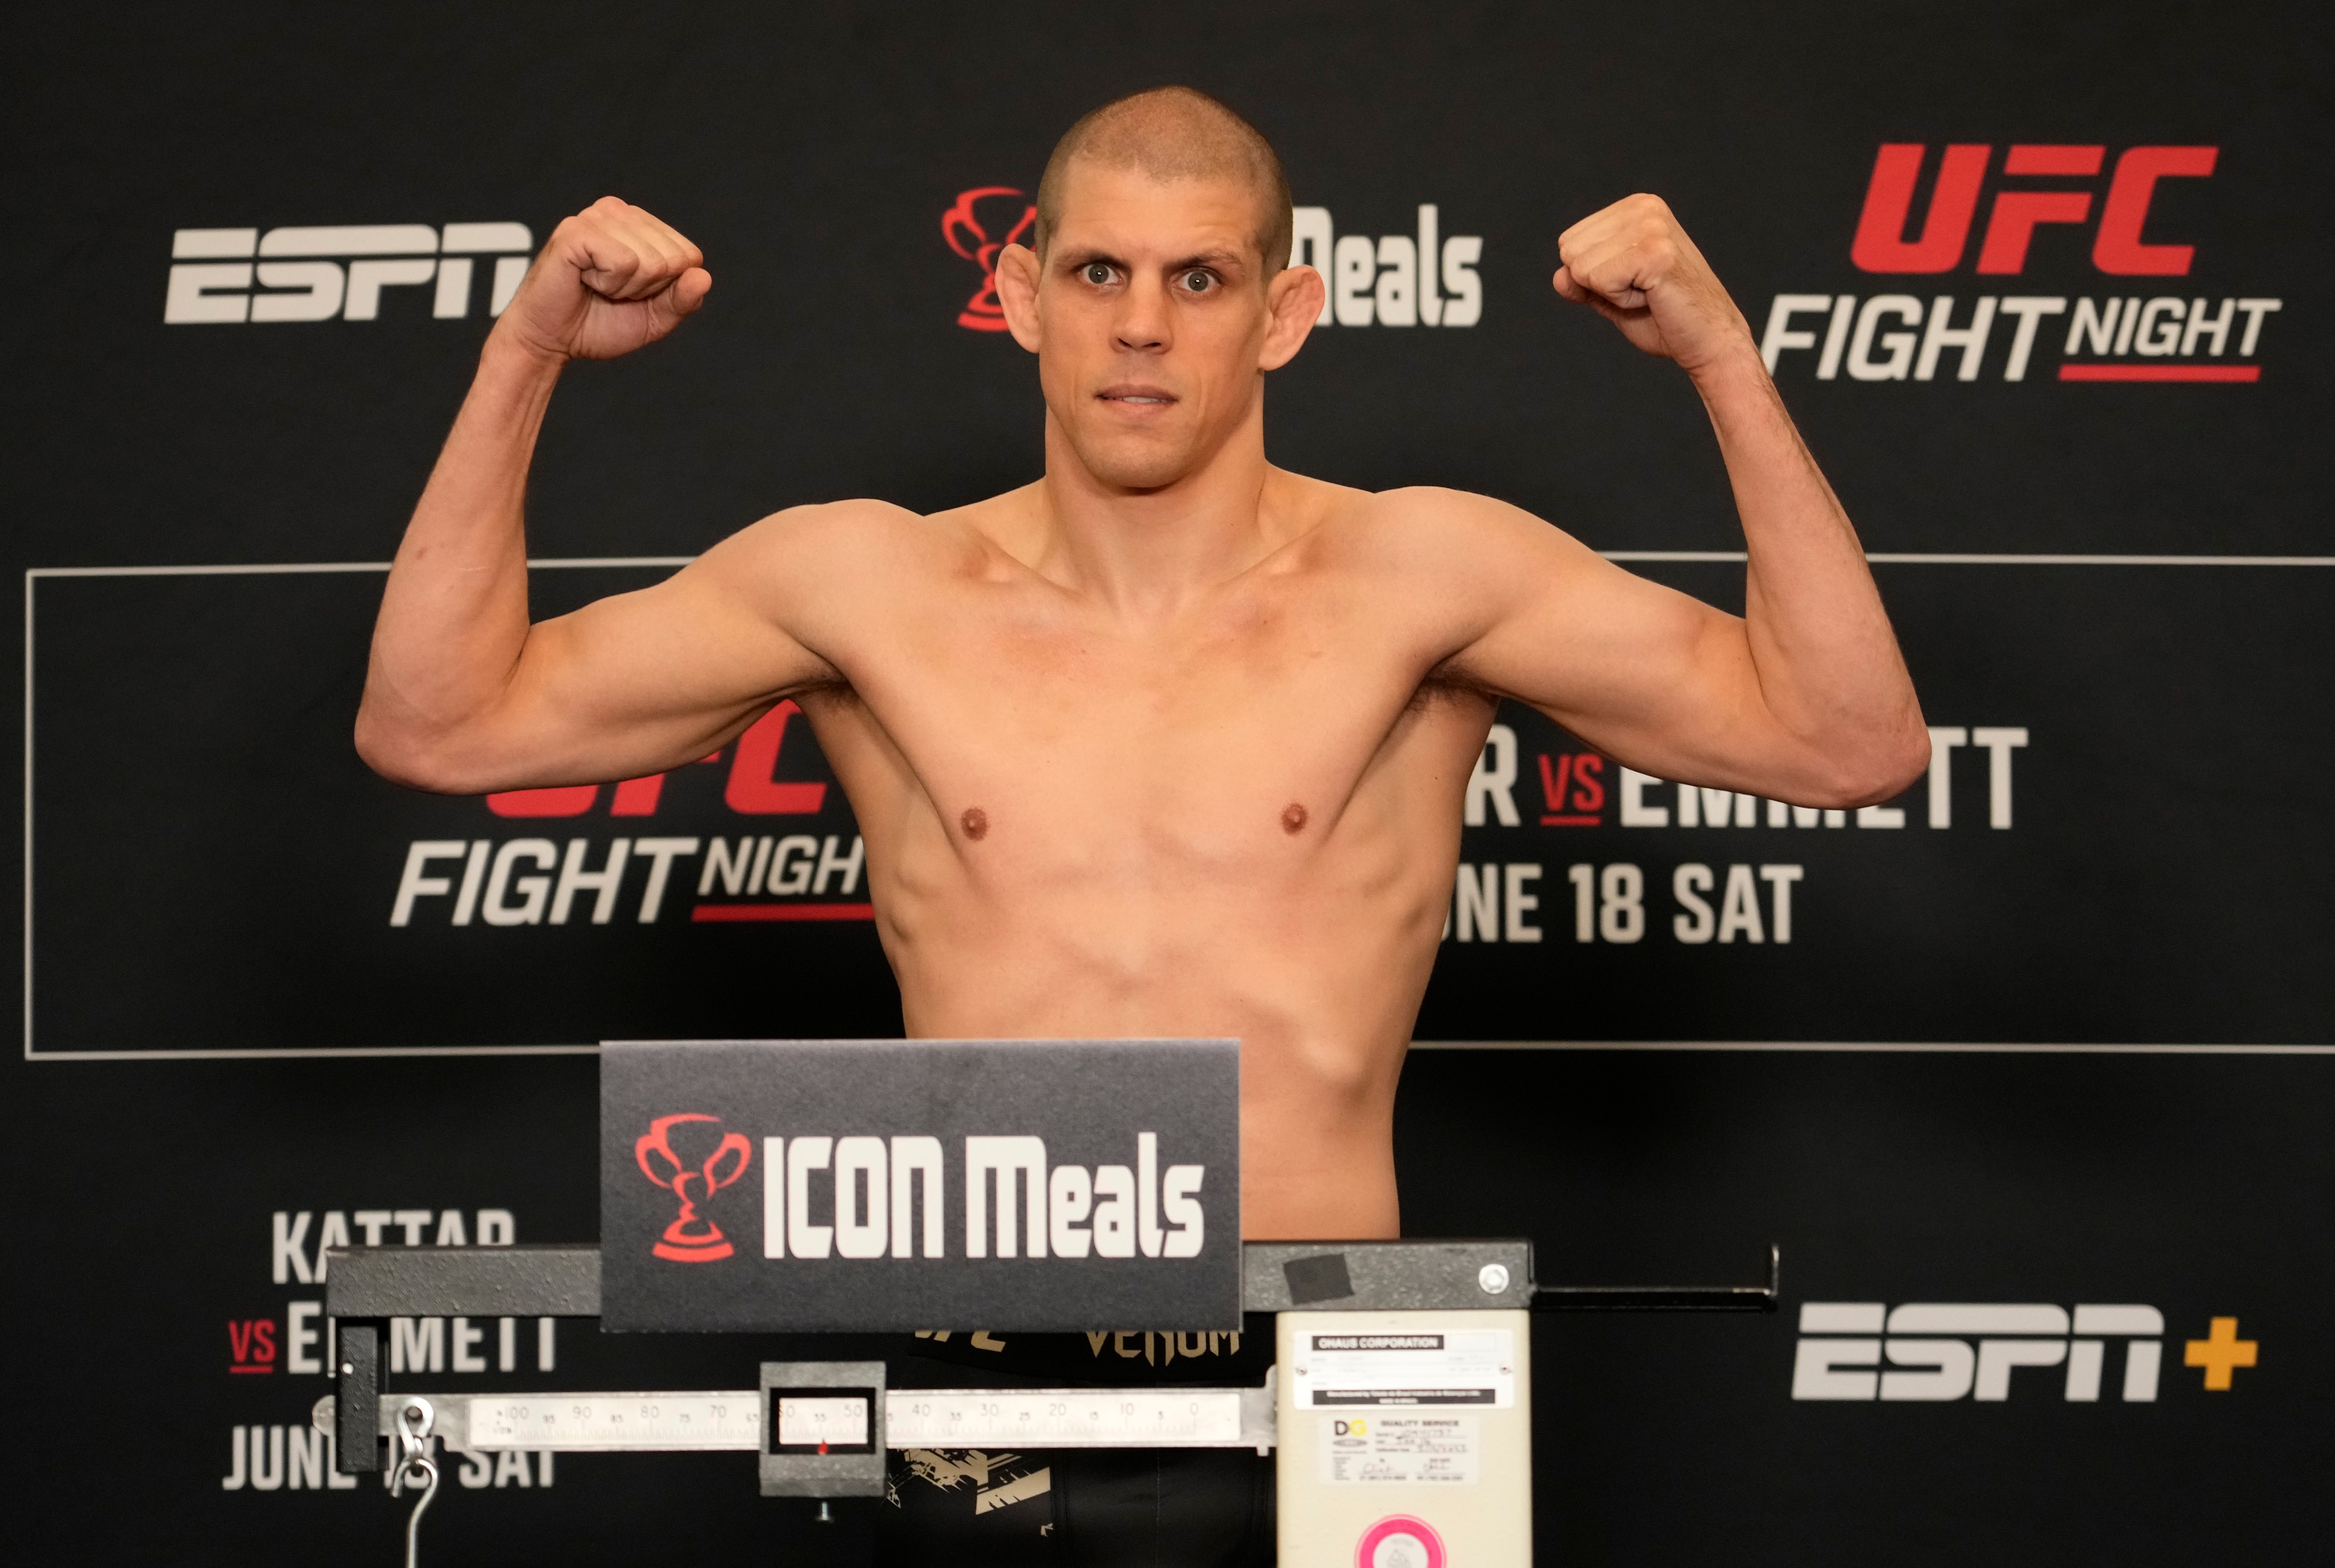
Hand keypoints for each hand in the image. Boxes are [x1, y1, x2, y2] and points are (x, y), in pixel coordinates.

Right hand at [492, 197, 711, 363]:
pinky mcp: (576, 231)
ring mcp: (596, 216)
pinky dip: (608, 284)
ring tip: (596, 286)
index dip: (666, 288)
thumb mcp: (655, 318)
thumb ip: (683, 300)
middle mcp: (619, 211)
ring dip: (625, 288)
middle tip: (611, 292)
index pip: (689, 256)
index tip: (633, 293)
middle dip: (647, 289)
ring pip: (650, 261)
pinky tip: (584, 279)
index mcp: (641, 224)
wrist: (552, 341)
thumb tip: (703, 276)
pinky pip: (623, 263)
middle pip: (673, 259)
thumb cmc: (599, 324)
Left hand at [1553, 195, 1755, 376]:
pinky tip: (1653, 297)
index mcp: (1635, 208)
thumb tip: (1559, 276)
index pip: (1570, 241)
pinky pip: (1600, 281)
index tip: (1633, 282)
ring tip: (1649, 293)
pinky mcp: (1655, 252)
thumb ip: (1582, 282)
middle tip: (1641, 291)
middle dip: (1599, 284)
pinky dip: (1620, 301)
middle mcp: (1644, 208)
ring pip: (1581, 267)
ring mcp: (1652, 226)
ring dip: (1611, 293)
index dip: (1594, 276)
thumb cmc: (1665, 317)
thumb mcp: (1612, 296)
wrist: (1708, 341)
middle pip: (1570, 251)